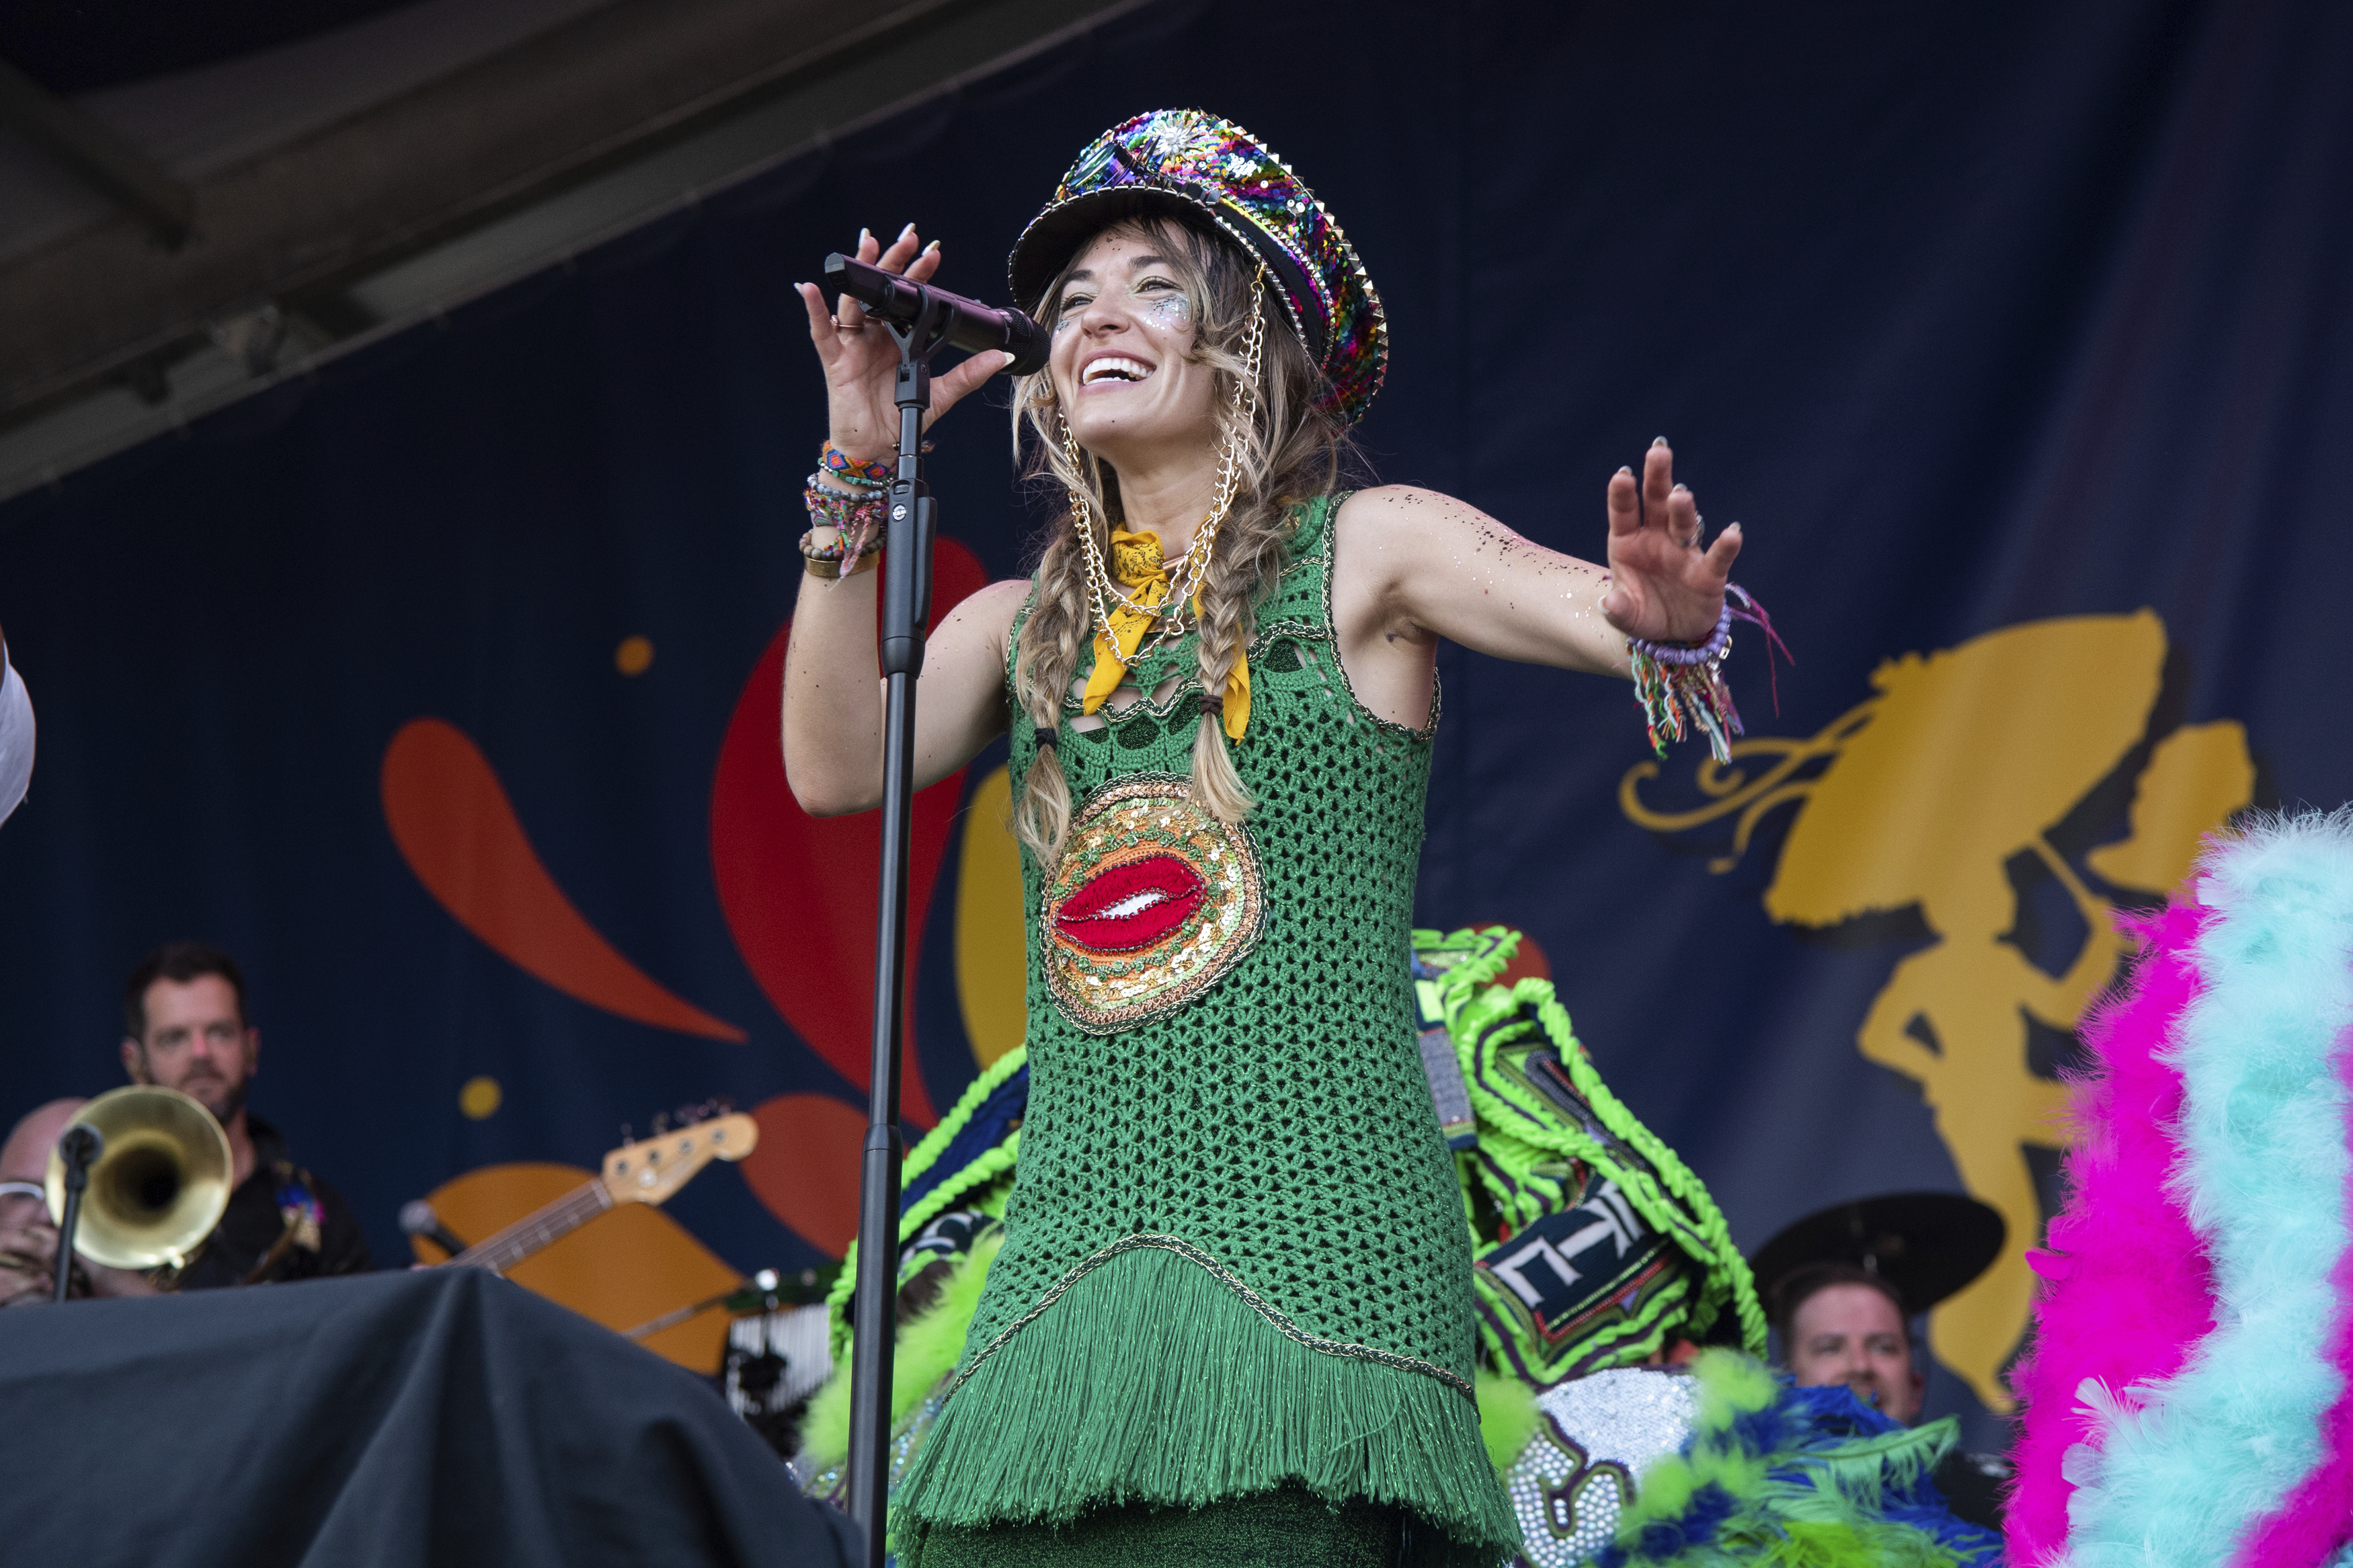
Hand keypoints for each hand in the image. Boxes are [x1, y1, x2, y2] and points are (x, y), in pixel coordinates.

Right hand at [795, 224, 1013, 466]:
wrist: (876, 448)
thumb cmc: (899, 418)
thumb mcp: (940, 394)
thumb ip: (969, 374)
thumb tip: (1000, 357)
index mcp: (897, 339)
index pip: (908, 300)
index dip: (917, 276)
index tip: (932, 254)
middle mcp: (874, 336)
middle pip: (880, 291)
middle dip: (892, 262)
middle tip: (907, 237)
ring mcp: (852, 345)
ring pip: (853, 301)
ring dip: (860, 273)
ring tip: (868, 245)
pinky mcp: (835, 360)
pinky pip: (822, 332)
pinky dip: (815, 310)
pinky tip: (810, 289)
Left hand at [1600, 440, 1740, 643]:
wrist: (1672, 634)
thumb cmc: (1643, 612)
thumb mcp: (1625, 616)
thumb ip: (1617, 609)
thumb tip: (1609, 603)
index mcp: (1629, 542)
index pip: (1624, 512)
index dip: (1623, 494)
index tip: (1622, 475)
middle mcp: (1658, 539)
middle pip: (1657, 503)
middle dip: (1658, 478)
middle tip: (1659, 451)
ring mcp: (1684, 553)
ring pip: (1684, 524)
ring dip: (1683, 509)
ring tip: (1681, 495)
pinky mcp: (1709, 574)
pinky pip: (1718, 558)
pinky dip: (1726, 546)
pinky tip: (1732, 533)